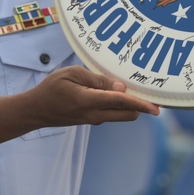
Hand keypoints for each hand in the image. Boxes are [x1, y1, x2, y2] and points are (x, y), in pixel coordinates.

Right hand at [26, 65, 159, 127]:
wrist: (36, 110)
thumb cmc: (51, 88)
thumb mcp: (72, 74)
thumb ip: (98, 80)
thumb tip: (120, 88)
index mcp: (89, 101)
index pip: (121, 103)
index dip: (141, 104)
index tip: (157, 107)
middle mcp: (95, 115)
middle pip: (128, 114)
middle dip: (141, 106)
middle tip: (149, 92)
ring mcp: (93, 120)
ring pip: (121, 115)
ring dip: (130, 105)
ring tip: (133, 88)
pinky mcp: (91, 120)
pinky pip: (112, 114)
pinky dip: (119, 106)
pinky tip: (116, 92)